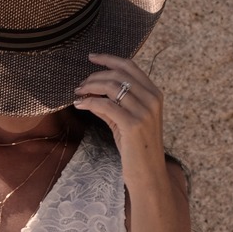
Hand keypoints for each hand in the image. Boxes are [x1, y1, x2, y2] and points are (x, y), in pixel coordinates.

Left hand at [73, 53, 167, 189]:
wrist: (148, 173)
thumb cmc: (136, 146)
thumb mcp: (125, 119)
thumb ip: (113, 102)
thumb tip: (89, 90)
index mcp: (154, 93)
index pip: (130, 66)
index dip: (109, 59)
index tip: (91, 57)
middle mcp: (152, 99)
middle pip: (117, 74)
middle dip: (94, 76)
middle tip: (79, 86)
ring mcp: (144, 111)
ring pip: (110, 87)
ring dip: (89, 88)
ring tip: (78, 94)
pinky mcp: (133, 124)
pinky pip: (104, 105)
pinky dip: (89, 102)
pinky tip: (80, 105)